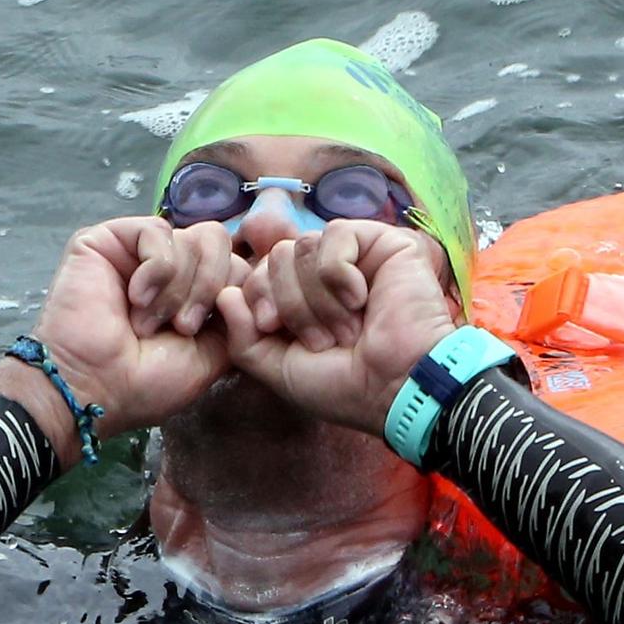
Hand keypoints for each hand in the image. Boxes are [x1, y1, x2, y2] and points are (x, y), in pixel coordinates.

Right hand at [0, 218, 246, 463]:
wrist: (93, 387)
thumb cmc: (146, 382)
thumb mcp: (213, 356)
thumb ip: (240, 318)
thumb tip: (252, 284)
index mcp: (196, 292)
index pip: (241, 263)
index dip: (246, 288)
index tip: (240, 324)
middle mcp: (172, 266)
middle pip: (221, 244)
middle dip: (211, 288)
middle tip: (183, 327)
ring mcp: (141, 251)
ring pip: (195, 237)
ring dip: (179, 288)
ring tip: (149, 322)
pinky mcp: (111, 238)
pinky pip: (158, 231)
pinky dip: (156, 270)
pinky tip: (135, 299)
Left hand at [217, 220, 459, 435]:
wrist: (400, 388)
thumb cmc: (346, 387)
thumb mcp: (280, 370)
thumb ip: (243, 338)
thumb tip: (224, 295)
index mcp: (302, 301)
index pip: (257, 273)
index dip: (256, 296)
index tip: (269, 326)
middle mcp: (325, 276)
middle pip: (275, 256)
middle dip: (290, 303)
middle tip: (323, 339)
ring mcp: (354, 258)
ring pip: (302, 246)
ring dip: (318, 297)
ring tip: (348, 328)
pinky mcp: (382, 243)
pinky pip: (336, 235)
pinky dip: (339, 274)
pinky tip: (362, 299)